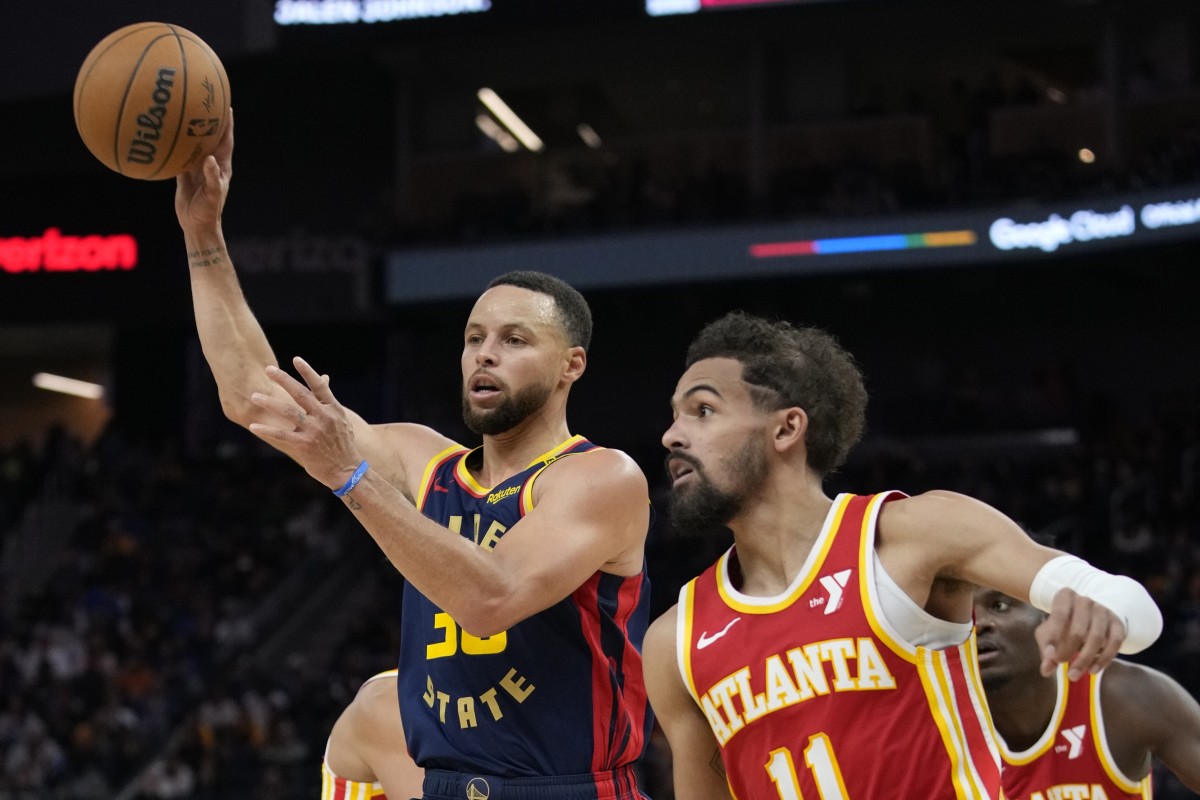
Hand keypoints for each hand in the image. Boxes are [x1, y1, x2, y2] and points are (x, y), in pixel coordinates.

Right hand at [175, 108, 233, 230]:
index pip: (225, 141)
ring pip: (194, 145)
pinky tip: (166, 135)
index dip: (227, 124)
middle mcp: (210, 164)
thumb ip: (212, 177)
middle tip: (204, 102)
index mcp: (221, 167)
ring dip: (190, 131)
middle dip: (209, 121)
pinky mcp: (185, 175)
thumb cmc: (209, 211)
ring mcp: (197, 168)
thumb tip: (210, 159)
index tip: (226, 107)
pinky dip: (175, 146)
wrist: (196, 224)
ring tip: (184, 112)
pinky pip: (179, 156)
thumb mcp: (212, 195)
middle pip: (210, 138)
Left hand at [248, 356, 362, 489]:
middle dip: (283, 379)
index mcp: (333, 409)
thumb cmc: (342, 443)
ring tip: (255, 396)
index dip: (307, 371)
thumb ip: (328, 400)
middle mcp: (324, 417)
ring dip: (270, 402)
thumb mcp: (340, 419)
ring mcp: (314, 431)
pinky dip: (266, 430)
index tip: (295, 359)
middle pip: (300, 393)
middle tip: (268, 369)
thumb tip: (324, 378)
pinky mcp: (304, 445)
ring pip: (288, 411)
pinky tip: (254, 426)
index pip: (319, 386)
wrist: (347, 470)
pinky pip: (281, 434)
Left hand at [1035, 587, 1125, 679]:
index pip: (1060, 615)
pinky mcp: (1117, 623)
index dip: (1055, 637)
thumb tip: (1046, 670)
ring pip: (1098, 637)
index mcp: (1065, 597)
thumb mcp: (1049, 632)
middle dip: (1069, 651)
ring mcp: (1103, 611)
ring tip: (1074, 674)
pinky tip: (1093, 670)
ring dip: (1085, 658)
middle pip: (1079, 629)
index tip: (1051, 656)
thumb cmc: (1063, 623)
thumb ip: (1047, 649)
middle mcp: (1085, 601)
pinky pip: (1115, 642)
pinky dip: (1104, 658)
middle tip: (1061, 667)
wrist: (1086, 613)